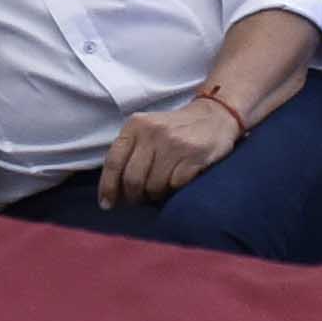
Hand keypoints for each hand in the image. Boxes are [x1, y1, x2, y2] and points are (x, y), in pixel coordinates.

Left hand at [96, 90, 246, 207]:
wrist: (214, 116)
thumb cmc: (174, 130)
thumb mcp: (146, 130)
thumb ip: (129, 152)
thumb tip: (113, 191)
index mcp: (136, 125)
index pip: (114, 162)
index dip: (108, 187)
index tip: (107, 204)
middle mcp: (153, 132)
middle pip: (132, 179)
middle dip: (134, 196)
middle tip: (139, 200)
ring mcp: (174, 144)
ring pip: (153, 186)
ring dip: (155, 195)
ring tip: (161, 188)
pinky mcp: (194, 156)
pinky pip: (175, 186)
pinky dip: (173, 190)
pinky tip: (177, 182)